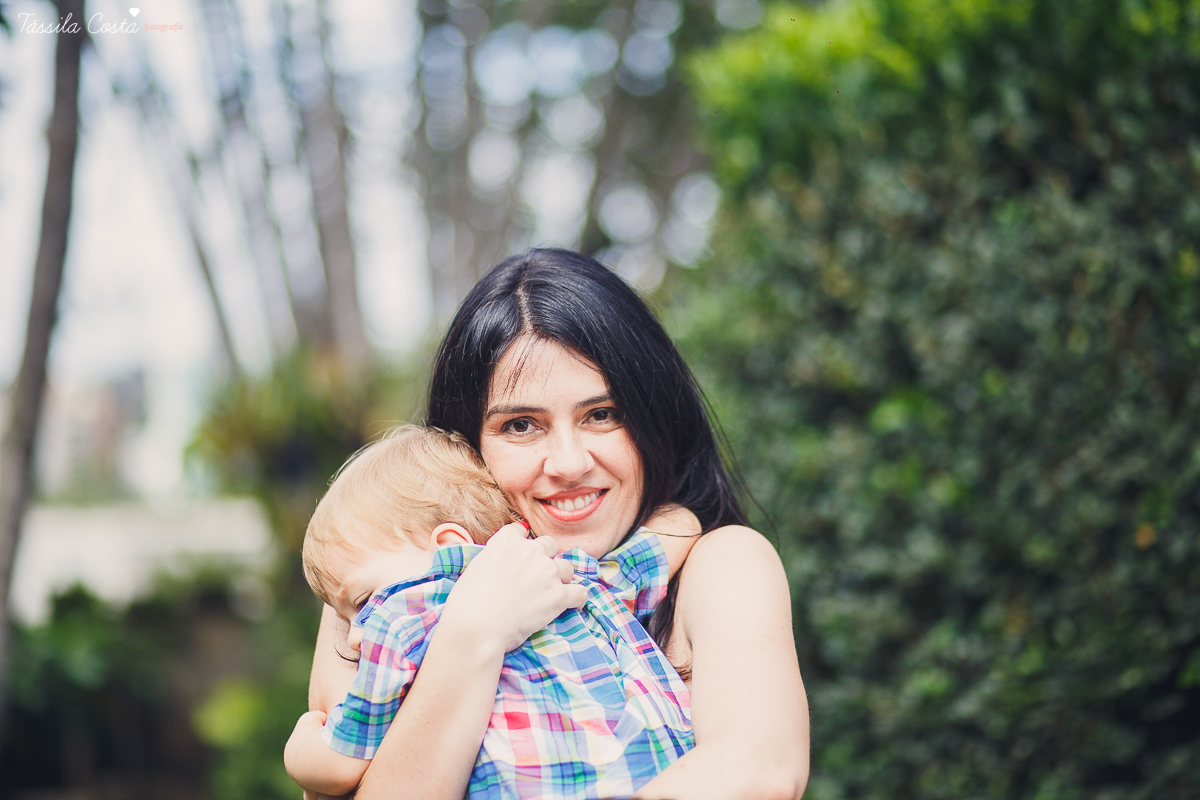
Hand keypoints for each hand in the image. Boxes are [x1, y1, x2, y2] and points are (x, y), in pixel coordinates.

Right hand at [441, 522, 587, 653]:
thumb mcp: (475, 566)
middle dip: (546, 558)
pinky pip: (579, 592)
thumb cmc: (467, 601)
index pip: (521, 531)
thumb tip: (499, 563)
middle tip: (537, 577)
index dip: (521, 544)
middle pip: (549, 545)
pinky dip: (577, 598)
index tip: (520, 557)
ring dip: (561, 578)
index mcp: (507, 541)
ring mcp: (547, 572)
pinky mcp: (558, 595)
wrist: (476, 626)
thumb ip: (493, 557)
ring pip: (566, 567)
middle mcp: (531, 550)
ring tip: (553, 592)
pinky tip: (573, 604)